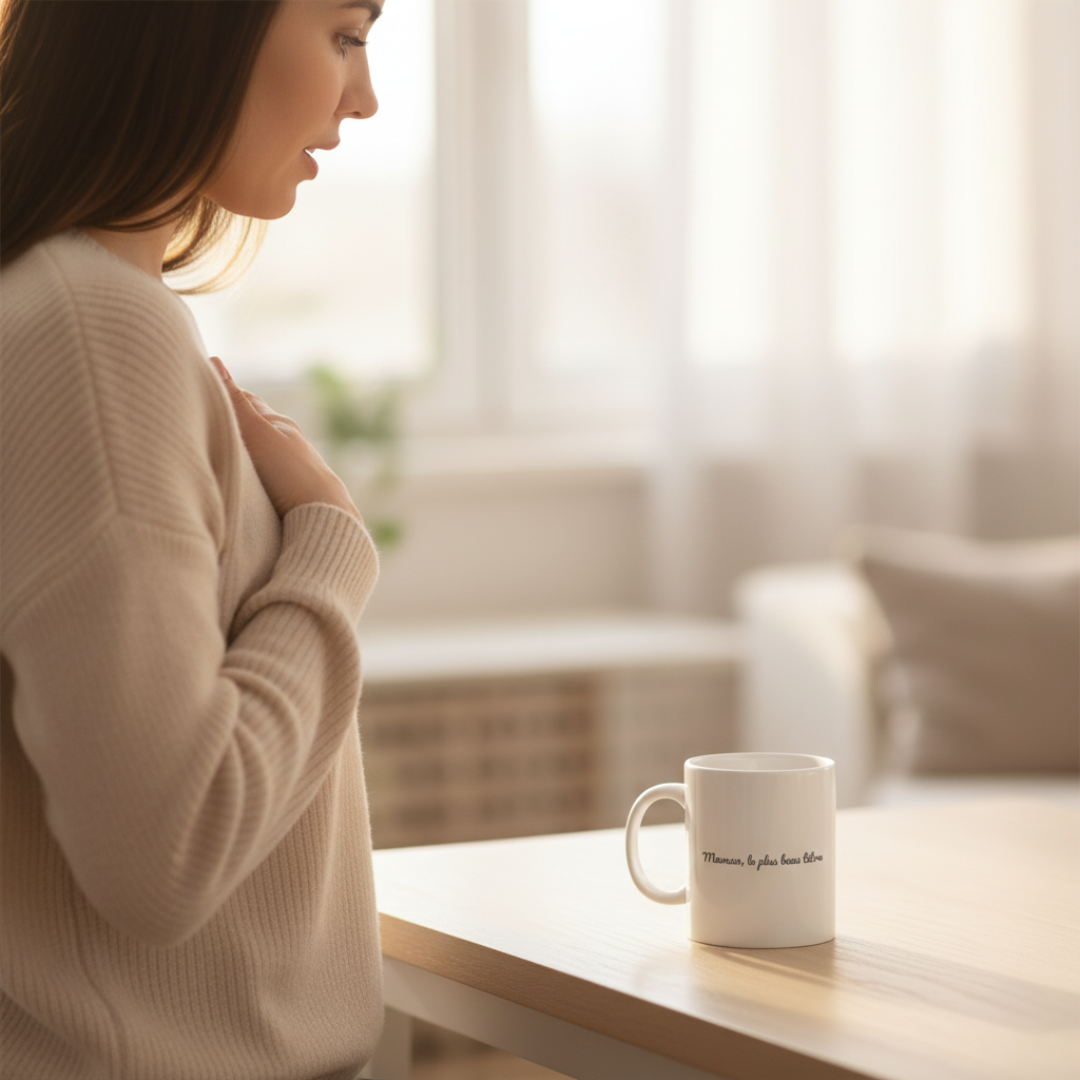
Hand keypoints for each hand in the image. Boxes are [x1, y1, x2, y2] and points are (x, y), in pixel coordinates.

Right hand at [210, 357, 362, 524]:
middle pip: (257, 423)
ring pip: (263, 449)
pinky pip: (269, 473)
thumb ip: (235, 403)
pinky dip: (255, 469)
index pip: (246, 401)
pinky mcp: (294, 491)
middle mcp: (288, 441)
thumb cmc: (290, 471)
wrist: (326, 514)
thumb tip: (213, 361)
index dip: (224, 394)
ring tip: (226, 447)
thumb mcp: (256, 433)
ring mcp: (292, 466)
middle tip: (211, 414)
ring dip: (246, 447)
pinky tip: (250, 479)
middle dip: (235, 417)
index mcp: (279, 424)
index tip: (203, 388)